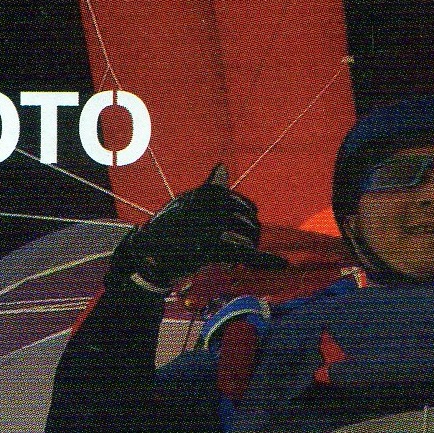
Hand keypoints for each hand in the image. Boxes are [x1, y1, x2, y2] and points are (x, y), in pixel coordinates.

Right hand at [109, 166, 279, 296]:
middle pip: (250, 224)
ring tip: (228, 259)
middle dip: (247, 239)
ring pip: (248, 240)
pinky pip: (246, 254)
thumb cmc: (170, 229)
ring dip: (244, 253)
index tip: (242, 233)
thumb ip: (210, 190)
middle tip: (232, 251)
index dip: (246, 223)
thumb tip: (223, 167)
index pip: (244, 207)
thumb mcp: (189, 202)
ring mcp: (214, 224)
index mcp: (211, 191)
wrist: (151, 253)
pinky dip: (266, 261)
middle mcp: (215, 203)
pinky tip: (282, 265)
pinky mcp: (213, 247)